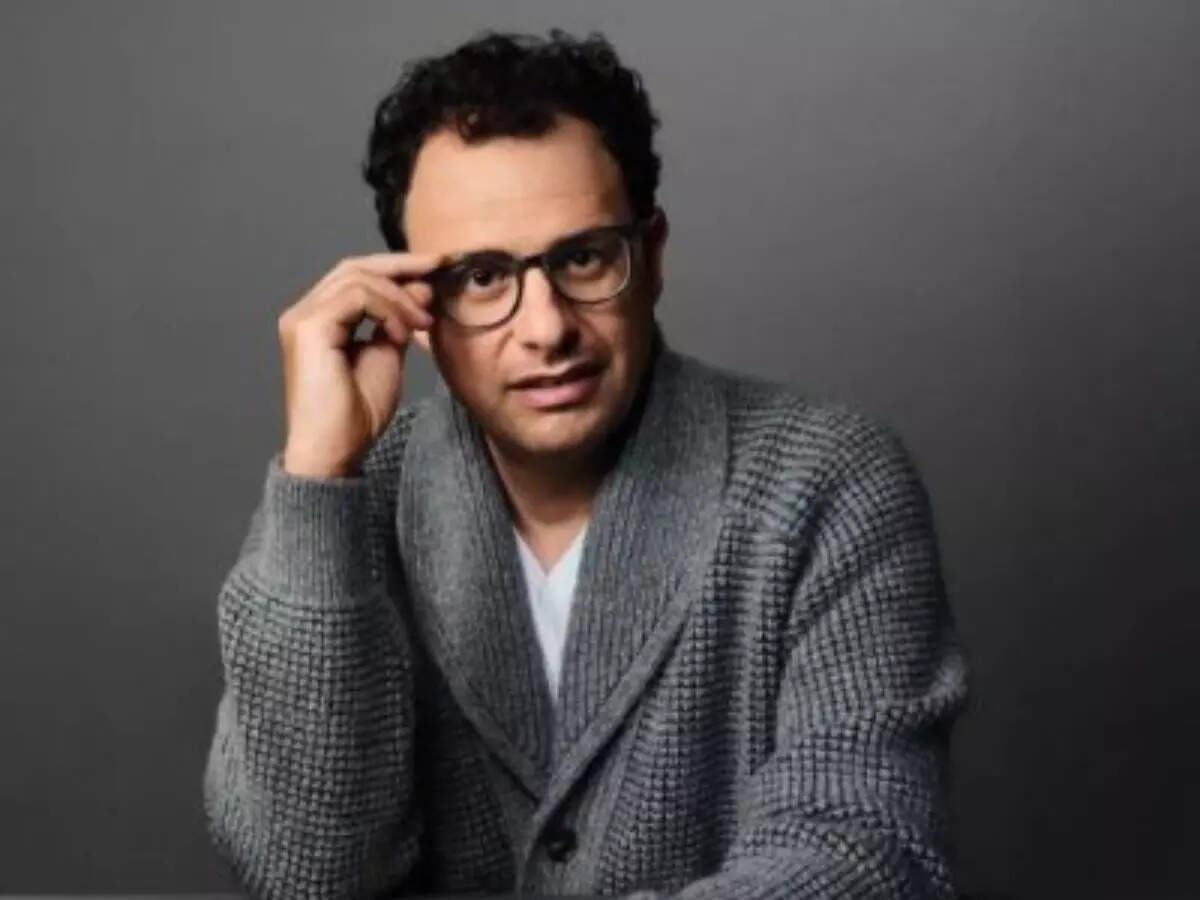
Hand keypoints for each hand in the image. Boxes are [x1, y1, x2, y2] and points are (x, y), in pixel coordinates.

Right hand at [277, 251, 442, 477]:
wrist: (335, 451)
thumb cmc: (356, 415)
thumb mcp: (388, 355)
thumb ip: (399, 319)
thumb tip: (421, 286)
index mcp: (320, 319)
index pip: (358, 275)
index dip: (398, 267)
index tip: (439, 266)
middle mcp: (305, 312)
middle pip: (355, 266)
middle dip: (402, 265)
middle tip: (440, 268)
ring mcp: (302, 318)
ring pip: (357, 277)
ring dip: (399, 295)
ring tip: (423, 322)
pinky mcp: (308, 328)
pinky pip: (356, 296)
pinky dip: (387, 308)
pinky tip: (403, 333)